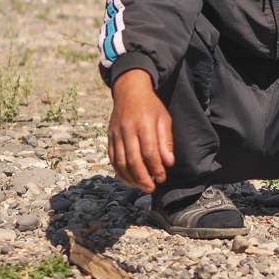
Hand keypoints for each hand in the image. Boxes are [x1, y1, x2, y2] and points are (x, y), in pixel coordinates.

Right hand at [108, 69, 174, 192]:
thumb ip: (166, 141)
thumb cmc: (150, 106)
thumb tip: (168, 162)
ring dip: (131, 177)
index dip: (156, 167)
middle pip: (133, 159)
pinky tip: (128, 180)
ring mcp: (116, 133)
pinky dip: (119, 171)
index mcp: (144, 124)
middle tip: (151, 188)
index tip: (162, 177)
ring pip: (121, 161)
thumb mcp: (164, 119)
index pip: (150, 151)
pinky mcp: (109, 137)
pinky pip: (112, 157)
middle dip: (143, 177)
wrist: (129, 91)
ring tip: (141, 186)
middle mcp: (127, 129)